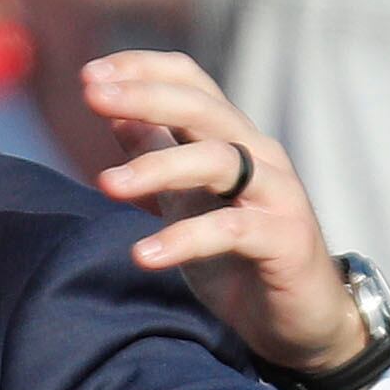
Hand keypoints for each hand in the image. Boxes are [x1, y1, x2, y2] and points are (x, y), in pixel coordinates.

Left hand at [80, 50, 367, 376]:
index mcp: (231, 140)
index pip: (191, 83)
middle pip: (201, 108)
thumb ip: (157, 156)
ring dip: (157, 167)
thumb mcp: (185, 201)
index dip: (143, 70)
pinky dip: (185, 238)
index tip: (89, 75)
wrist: (299, 319)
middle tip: (93, 97)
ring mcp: (277, 193)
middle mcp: (257, 155)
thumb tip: (115, 116)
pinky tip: (144, 254)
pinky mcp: (285, 238)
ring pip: (217, 160)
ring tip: (106, 184)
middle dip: (145, 97)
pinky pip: (231, 228)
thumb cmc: (239, 256)